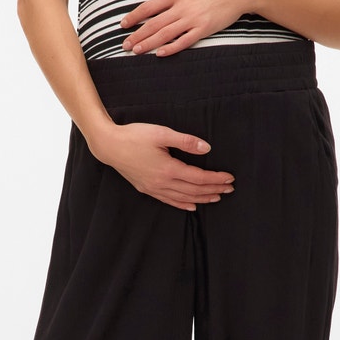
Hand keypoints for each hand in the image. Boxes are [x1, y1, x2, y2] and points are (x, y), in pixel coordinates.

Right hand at [91, 121, 235, 212]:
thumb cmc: (134, 136)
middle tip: (230, 188)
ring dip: (202, 198)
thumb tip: (206, 148)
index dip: (216, 179)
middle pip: (194, 190)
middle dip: (214, 189)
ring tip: (217, 196)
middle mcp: (162, 182)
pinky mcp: (147, 189)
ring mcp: (154, 188)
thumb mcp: (161, 133)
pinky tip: (192, 206)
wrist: (109, 145)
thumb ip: (185, 141)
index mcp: (168, 169)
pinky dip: (183, 204)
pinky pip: (169, 200)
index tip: (230, 178)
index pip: (199, 177)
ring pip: (184, 198)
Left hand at [119, 0, 258, 55]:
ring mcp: (193, 19)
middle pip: (154, 23)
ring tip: (136, 51)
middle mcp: (182, 7)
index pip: (149, 7)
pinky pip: (185, 41)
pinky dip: (172, 48)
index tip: (123, 24)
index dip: (134, 16)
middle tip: (125, 45)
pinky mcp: (205, 29)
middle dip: (137, 35)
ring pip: (166, 34)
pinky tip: (160, 54)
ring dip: (149, 43)